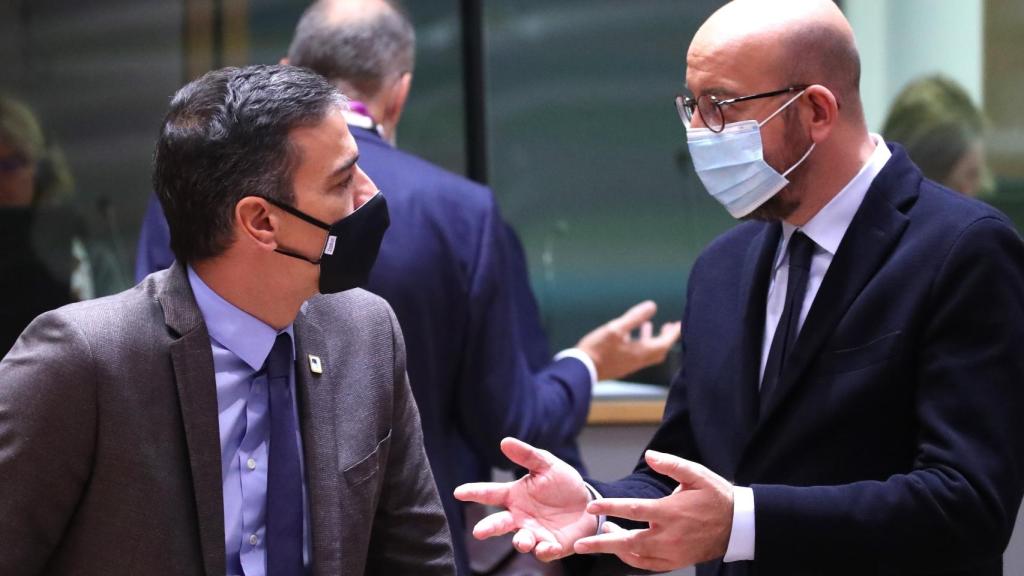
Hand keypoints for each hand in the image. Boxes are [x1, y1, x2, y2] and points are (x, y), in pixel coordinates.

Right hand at [453, 438, 596, 561]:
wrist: (588, 504)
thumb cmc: (562, 484)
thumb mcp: (547, 465)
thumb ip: (527, 456)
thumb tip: (505, 441)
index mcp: (515, 496)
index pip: (491, 493)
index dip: (474, 492)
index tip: (458, 492)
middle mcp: (520, 517)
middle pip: (499, 523)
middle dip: (488, 528)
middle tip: (478, 532)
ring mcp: (534, 533)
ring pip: (521, 541)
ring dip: (521, 542)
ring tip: (523, 542)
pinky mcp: (551, 545)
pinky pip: (544, 551)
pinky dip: (545, 550)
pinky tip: (549, 546)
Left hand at [573, 450, 733, 571]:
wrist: (738, 525)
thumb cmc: (715, 496)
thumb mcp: (697, 474)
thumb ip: (671, 464)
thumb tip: (649, 454)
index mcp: (670, 512)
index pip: (633, 510)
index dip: (610, 508)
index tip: (591, 509)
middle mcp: (669, 536)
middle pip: (628, 542)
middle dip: (602, 544)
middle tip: (580, 544)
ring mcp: (672, 552)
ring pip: (636, 557)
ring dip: (616, 550)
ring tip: (603, 538)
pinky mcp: (677, 562)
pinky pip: (649, 566)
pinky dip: (633, 560)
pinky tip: (624, 551)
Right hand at [576, 300, 681, 380]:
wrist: (581, 370)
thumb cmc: (598, 349)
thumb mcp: (615, 329)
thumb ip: (634, 317)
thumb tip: (652, 306)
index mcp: (640, 352)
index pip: (665, 343)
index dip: (674, 333)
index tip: (681, 324)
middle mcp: (638, 360)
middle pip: (659, 350)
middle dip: (666, 337)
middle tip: (670, 325)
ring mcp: (629, 365)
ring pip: (647, 352)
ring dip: (651, 339)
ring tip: (649, 325)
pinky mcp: (620, 366)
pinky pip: (637, 354)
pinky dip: (639, 343)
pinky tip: (628, 335)